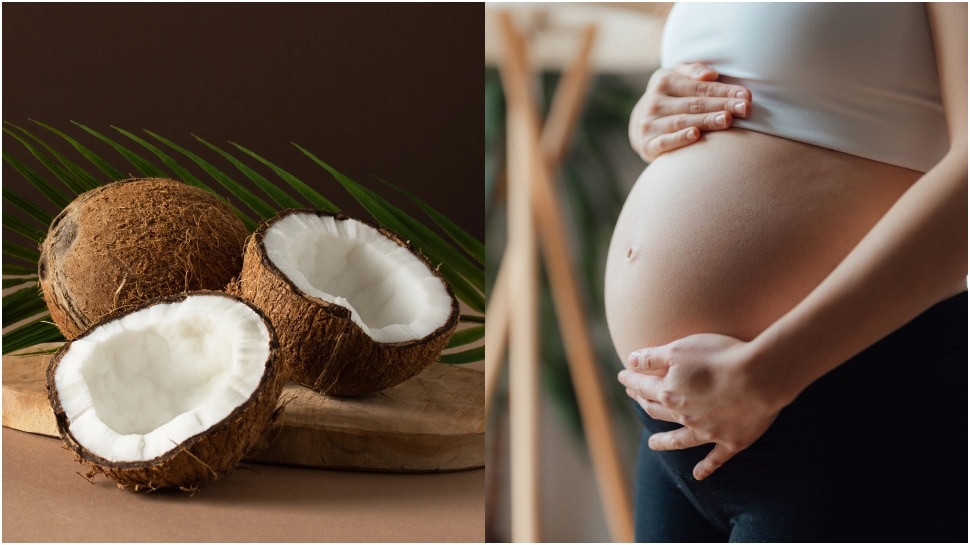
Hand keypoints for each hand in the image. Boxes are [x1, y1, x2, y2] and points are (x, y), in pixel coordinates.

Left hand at [617, 333, 787, 479]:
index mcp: (669, 393)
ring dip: (664, 442)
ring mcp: (707, 432)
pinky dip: (706, 468)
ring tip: (653, 444)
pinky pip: (715, 459)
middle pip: (658, 411)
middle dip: (644, 403)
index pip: (643, 386)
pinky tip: (698, 475)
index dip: (631, 380)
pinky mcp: (731, 442)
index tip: (622, 376)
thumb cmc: (719, 356)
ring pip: (679, 439)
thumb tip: (629, 361)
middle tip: (636, 399)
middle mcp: (684, 416)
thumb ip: (652, 358)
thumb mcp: (679, 348)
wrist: (760, 377)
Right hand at [629, 62, 751, 161]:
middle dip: (721, 105)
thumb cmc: (669, 97)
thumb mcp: (675, 76)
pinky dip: (680, 138)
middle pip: (694, 104)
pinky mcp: (647, 144)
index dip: (724, 90)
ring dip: (706, 121)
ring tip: (727, 120)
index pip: (699, 86)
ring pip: (682, 121)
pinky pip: (665, 141)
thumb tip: (710, 74)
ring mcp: (649, 124)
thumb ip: (692, 71)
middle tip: (744, 109)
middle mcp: (654, 102)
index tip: (746, 95)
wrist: (640, 124)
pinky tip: (695, 134)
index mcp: (663, 80)